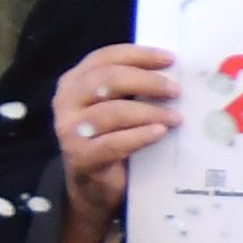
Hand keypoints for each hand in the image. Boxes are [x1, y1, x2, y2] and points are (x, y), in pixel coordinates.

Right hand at [48, 41, 182, 242]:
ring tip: (175, 117)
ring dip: (149, 112)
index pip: (106, 57)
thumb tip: (173, 73)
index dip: (139, 55)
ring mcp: (69, 129)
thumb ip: (133, 88)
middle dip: (147, 82)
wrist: (93, 187)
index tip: (170, 59)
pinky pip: (114, 143)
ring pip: (113, 111)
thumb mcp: (117, 106)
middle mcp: (66, 101)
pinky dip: (140, 136)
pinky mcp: (79, 157)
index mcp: (74, 81)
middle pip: (108, 79)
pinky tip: (159, 133)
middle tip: (176, 91)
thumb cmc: (111, 138)